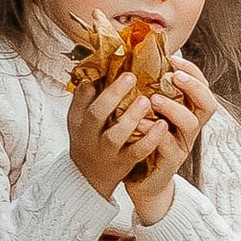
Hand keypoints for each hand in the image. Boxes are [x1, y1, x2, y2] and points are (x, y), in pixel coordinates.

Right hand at [68, 65, 164, 201]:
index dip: (93, 80)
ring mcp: (105, 151)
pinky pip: (136, 152)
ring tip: (145, 100)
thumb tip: (101, 63)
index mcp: (78, 119)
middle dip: (113, 95)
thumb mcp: (81, 119)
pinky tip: (162, 125)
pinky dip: (149, 139)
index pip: (81, 97)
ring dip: (131, 117)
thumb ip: (88, 96)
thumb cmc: (89, 139)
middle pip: (96, 114)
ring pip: (115, 135)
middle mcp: (88, 135)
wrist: (87, 179)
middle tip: (131, 76)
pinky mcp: (122, 163)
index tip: (112, 61)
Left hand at [120, 70, 204, 223]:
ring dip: (174, 108)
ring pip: (191, 124)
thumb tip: (135, 57)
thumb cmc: (144, 140)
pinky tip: (138, 122)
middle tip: (174, 76)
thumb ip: (150, 91)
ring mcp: (183, 144)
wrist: (142, 179)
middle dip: (194, 86)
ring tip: (153, 99)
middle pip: (208, 104)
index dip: (193, 71)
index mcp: (188, 111)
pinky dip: (154, 132)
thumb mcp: (150, 113)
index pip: (202, 86)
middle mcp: (191, 127)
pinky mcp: (171, 161)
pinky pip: (168, 145)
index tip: (174, 59)